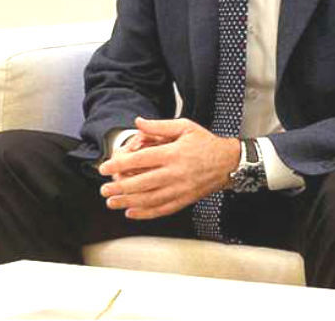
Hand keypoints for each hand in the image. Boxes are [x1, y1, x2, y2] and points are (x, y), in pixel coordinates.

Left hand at [97, 117, 239, 219]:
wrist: (230, 163)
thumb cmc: (206, 143)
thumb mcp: (184, 127)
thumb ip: (159, 126)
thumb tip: (138, 122)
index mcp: (172, 154)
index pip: (140, 160)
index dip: (120, 164)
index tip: (104, 168)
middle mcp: (175, 173)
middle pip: (142, 183)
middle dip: (120, 188)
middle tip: (104, 190)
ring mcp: (180, 188)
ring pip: (150, 199)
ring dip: (129, 203)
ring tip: (112, 203)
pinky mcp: (185, 199)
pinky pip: (163, 209)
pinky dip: (146, 213)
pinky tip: (132, 213)